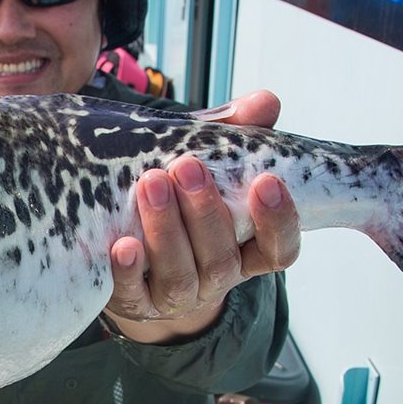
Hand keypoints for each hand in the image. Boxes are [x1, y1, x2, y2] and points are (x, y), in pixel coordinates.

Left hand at [104, 90, 300, 343]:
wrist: (130, 255)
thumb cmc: (178, 202)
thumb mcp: (207, 165)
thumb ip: (233, 135)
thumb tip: (266, 101)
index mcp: (246, 249)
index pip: (279, 249)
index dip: (278, 221)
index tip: (266, 181)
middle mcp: (217, 276)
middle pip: (222, 258)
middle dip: (206, 212)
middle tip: (187, 167)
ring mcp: (177, 295)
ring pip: (181, 275)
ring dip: (167, 230)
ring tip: (151, 184)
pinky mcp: (134, 302)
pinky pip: (133, 293)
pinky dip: (128, 270)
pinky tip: (123, 245)